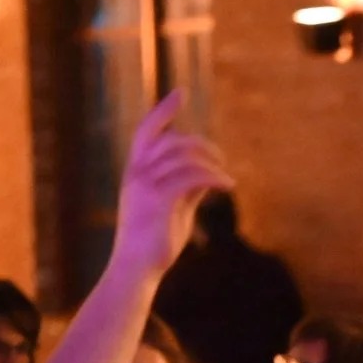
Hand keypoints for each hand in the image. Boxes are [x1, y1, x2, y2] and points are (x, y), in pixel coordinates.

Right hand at [107, 94, 235, 281]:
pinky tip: (227, 186)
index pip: (146, 130)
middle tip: (222, 162)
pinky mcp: (158, 199)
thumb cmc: (154, 242)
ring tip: (227, 179)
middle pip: (173, 140)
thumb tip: (208, 174)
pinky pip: (192, 175)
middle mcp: (137, 173)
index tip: (181, 93)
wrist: (135, 269)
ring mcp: (145, 185)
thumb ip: (186, 188)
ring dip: (212, 163)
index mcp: (135, 171)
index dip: (164, 110)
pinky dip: (214, 177)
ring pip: (184, 155)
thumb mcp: (173, 209)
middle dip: (202, 145)